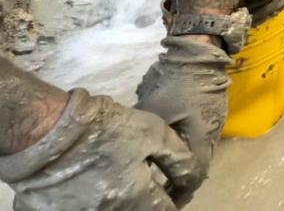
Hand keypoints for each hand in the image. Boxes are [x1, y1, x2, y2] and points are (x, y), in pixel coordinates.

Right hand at [0, 88, 198, 209]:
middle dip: (147, 204)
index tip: (176, 191)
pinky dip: (89, 202)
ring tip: (121, 185)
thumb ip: (178, 157)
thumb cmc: (104, 128)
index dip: (175, 200)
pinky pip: (79, 208)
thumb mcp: (153, 132)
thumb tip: (190, 177)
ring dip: (121, 203)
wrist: (46, 128)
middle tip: (148, 189)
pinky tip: (89, 186)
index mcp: (133, 199)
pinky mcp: (53, 209)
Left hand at [135, 36, 231, 196]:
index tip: (165, 200)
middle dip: (180, 180)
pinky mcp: (210, 112)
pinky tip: (170, 146)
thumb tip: (131, 152)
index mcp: (201, 140)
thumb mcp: (153, 113)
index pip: (194, 176)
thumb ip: (146, 137)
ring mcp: (214, 123)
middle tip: (162, 189)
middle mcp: (212, 136)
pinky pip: (199, 138)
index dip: (179, 192)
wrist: (198, 53)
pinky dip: (186, 148)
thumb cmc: (176, 84)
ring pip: (199, 152)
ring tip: (163, 171)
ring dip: (183, 164)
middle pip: (198, 166)